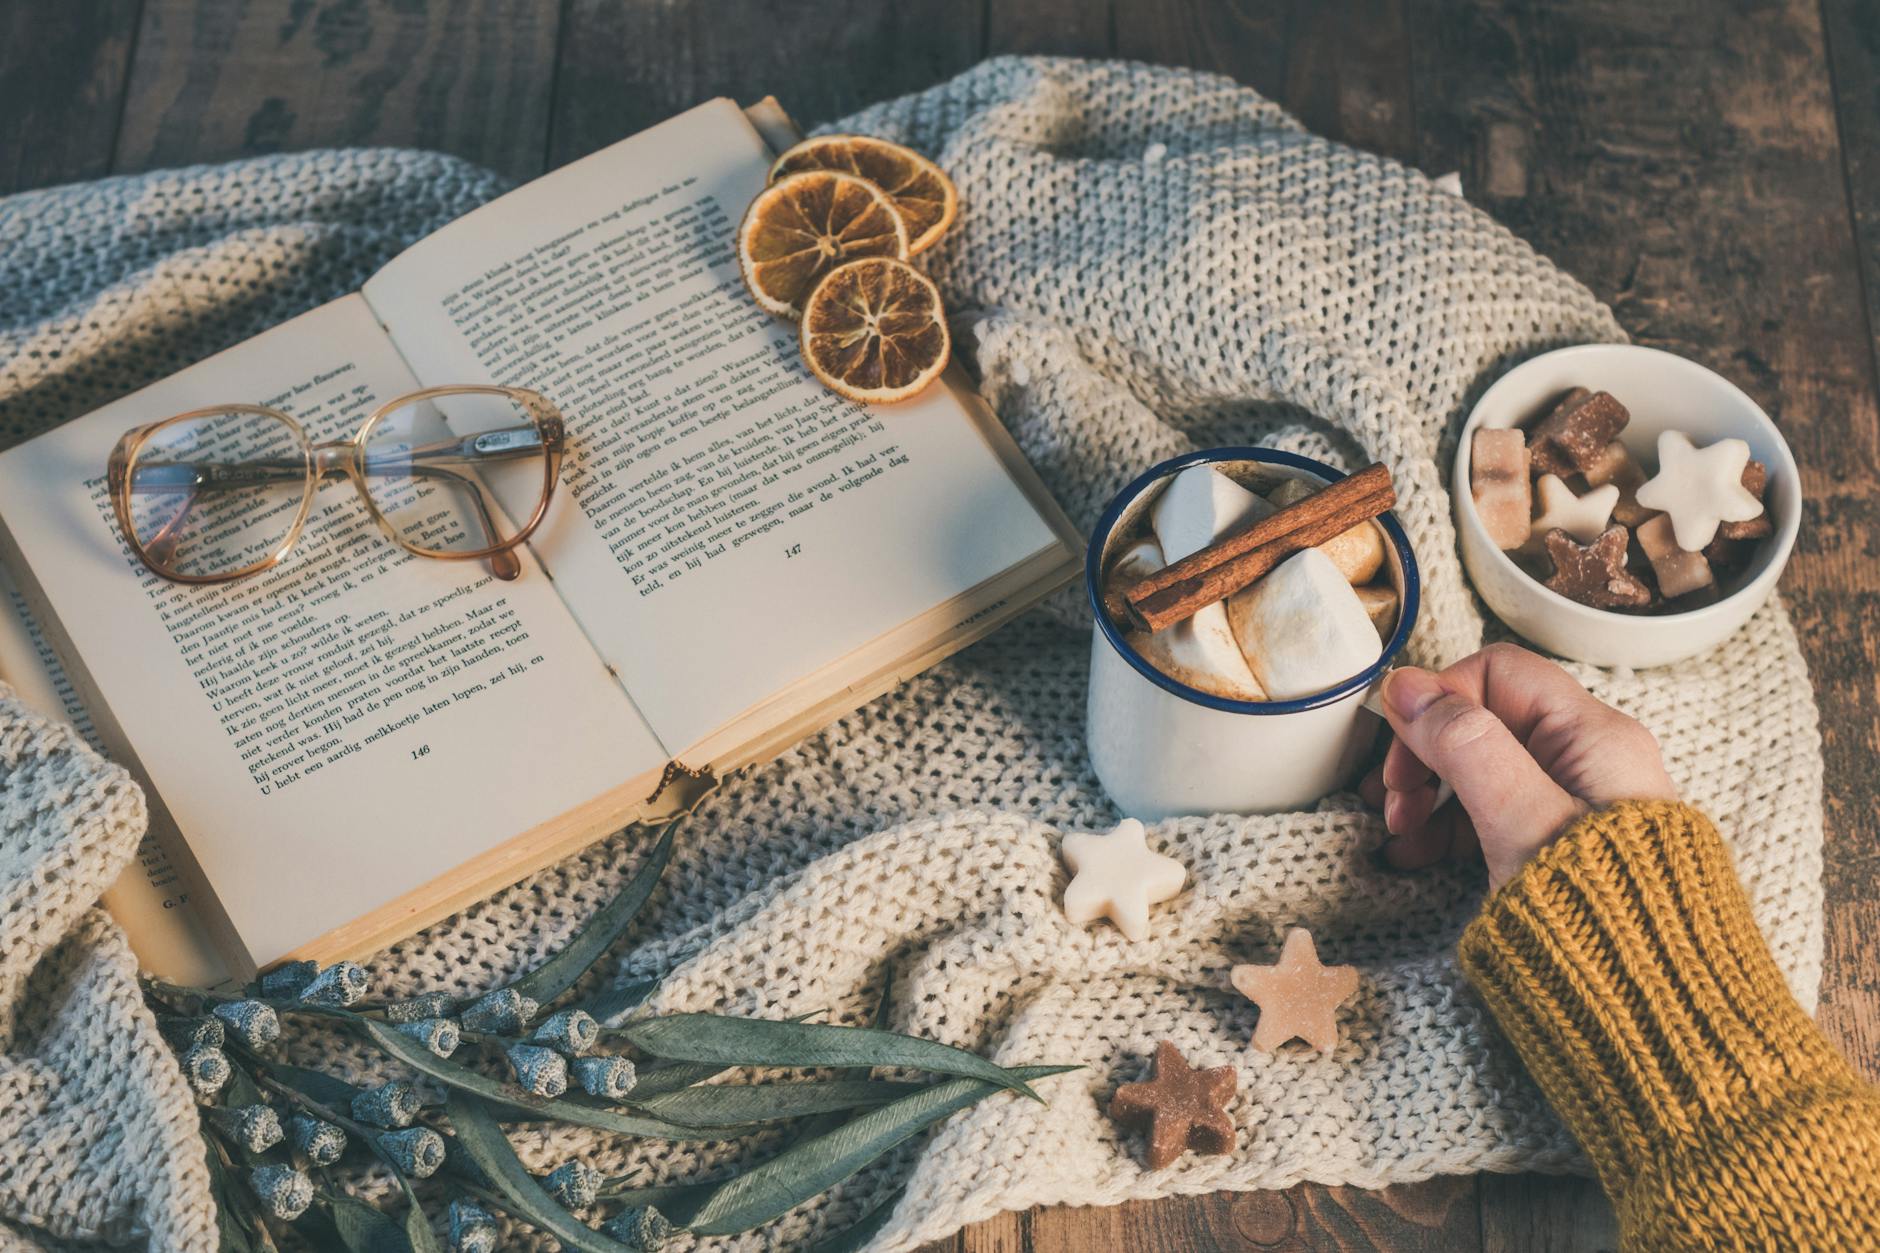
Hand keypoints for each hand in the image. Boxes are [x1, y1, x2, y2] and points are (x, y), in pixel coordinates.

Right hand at [1359, 643, 1676, 889]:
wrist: (1652, 1005)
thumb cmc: (1599, 918)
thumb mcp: (1521, 821)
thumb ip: (1465, 746)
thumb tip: (1407, 686)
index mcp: (1592, 737)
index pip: (1498, 672)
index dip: (1439, 697)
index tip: (1398, 744)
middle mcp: (1588, 760)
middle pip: (1484, 719)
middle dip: (1426, 751)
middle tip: (1392, 798)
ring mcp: (1574, 804)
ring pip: (1482, 769)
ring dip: (1429, 793)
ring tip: (1401, 836)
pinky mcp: (1559, 845)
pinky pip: (1492, 813)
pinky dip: (1449, 827)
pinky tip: (1419, 854)